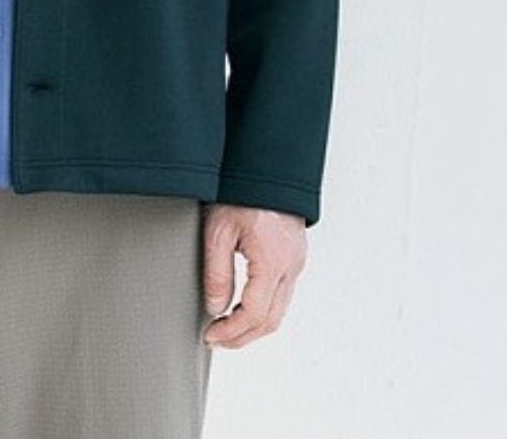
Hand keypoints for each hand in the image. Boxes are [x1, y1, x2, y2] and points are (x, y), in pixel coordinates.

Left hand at [200, 203, 306, 347]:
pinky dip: (263, 309)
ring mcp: (296, 262)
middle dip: (242, 337)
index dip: (231, 333)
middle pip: (271, 320)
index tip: (210, 336)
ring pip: (279, 310)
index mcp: (272, 262)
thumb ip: (216, 272)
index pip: (255, 315)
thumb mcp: (218, 229)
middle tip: (216, 339)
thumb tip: (215, 308)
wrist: (267, 167)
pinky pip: (283, 294)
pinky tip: (243, 306)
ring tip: (226, 327)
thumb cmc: (242, 192)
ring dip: (253, 326)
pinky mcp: (294, 256)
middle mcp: (290, 267)